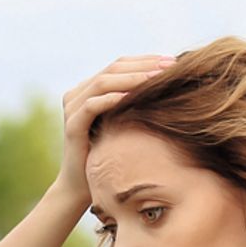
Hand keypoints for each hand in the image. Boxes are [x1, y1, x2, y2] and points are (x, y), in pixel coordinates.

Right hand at [44, 54, 178, 216]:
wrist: (83, 187)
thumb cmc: (110, 155)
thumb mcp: (125, 122)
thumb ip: (135, 102)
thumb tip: (170, 84)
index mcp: (89, 90)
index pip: (119, 65)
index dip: (146, 60)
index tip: (173, 62)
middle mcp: (77, 94)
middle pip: (113, 69)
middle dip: (144, 66)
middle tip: (170, 66)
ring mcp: (72, 109)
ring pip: (102, 82)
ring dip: (132, 78)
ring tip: (156, 78)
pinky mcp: (72, 126)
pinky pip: (91, 106)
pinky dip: (111, 99)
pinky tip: (131, 98)